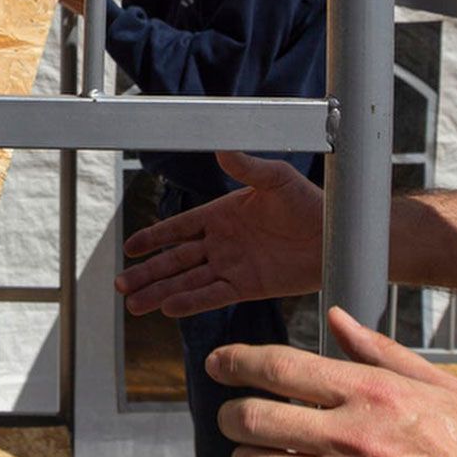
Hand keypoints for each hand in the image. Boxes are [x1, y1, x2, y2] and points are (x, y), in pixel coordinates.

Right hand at [116, 150, 324, 314]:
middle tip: (121, 285)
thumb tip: (221, 148)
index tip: (129, 248)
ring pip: (188, 281)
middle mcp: (222, 242)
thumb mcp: (276, 178)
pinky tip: (169, 308)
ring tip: (134, 304)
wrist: (335, 235)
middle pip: (175, 260)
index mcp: (222, 214)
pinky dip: (191, 301)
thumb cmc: (310, 201)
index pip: (179, 229)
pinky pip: (213, 295)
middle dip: (148, 273)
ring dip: (161, 292)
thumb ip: (246, 166)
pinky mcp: (248, 286)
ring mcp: (233, 266)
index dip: (153, 238)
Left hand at [212, 308, 456, 456]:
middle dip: (233, 419)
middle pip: (253, 418)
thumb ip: (380, 351)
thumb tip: (337, 319)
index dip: (236, 362)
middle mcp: (353, 437)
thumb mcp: (439, 388)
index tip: (217, 364)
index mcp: (372, 394)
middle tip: (236, 423)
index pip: (280, 367)